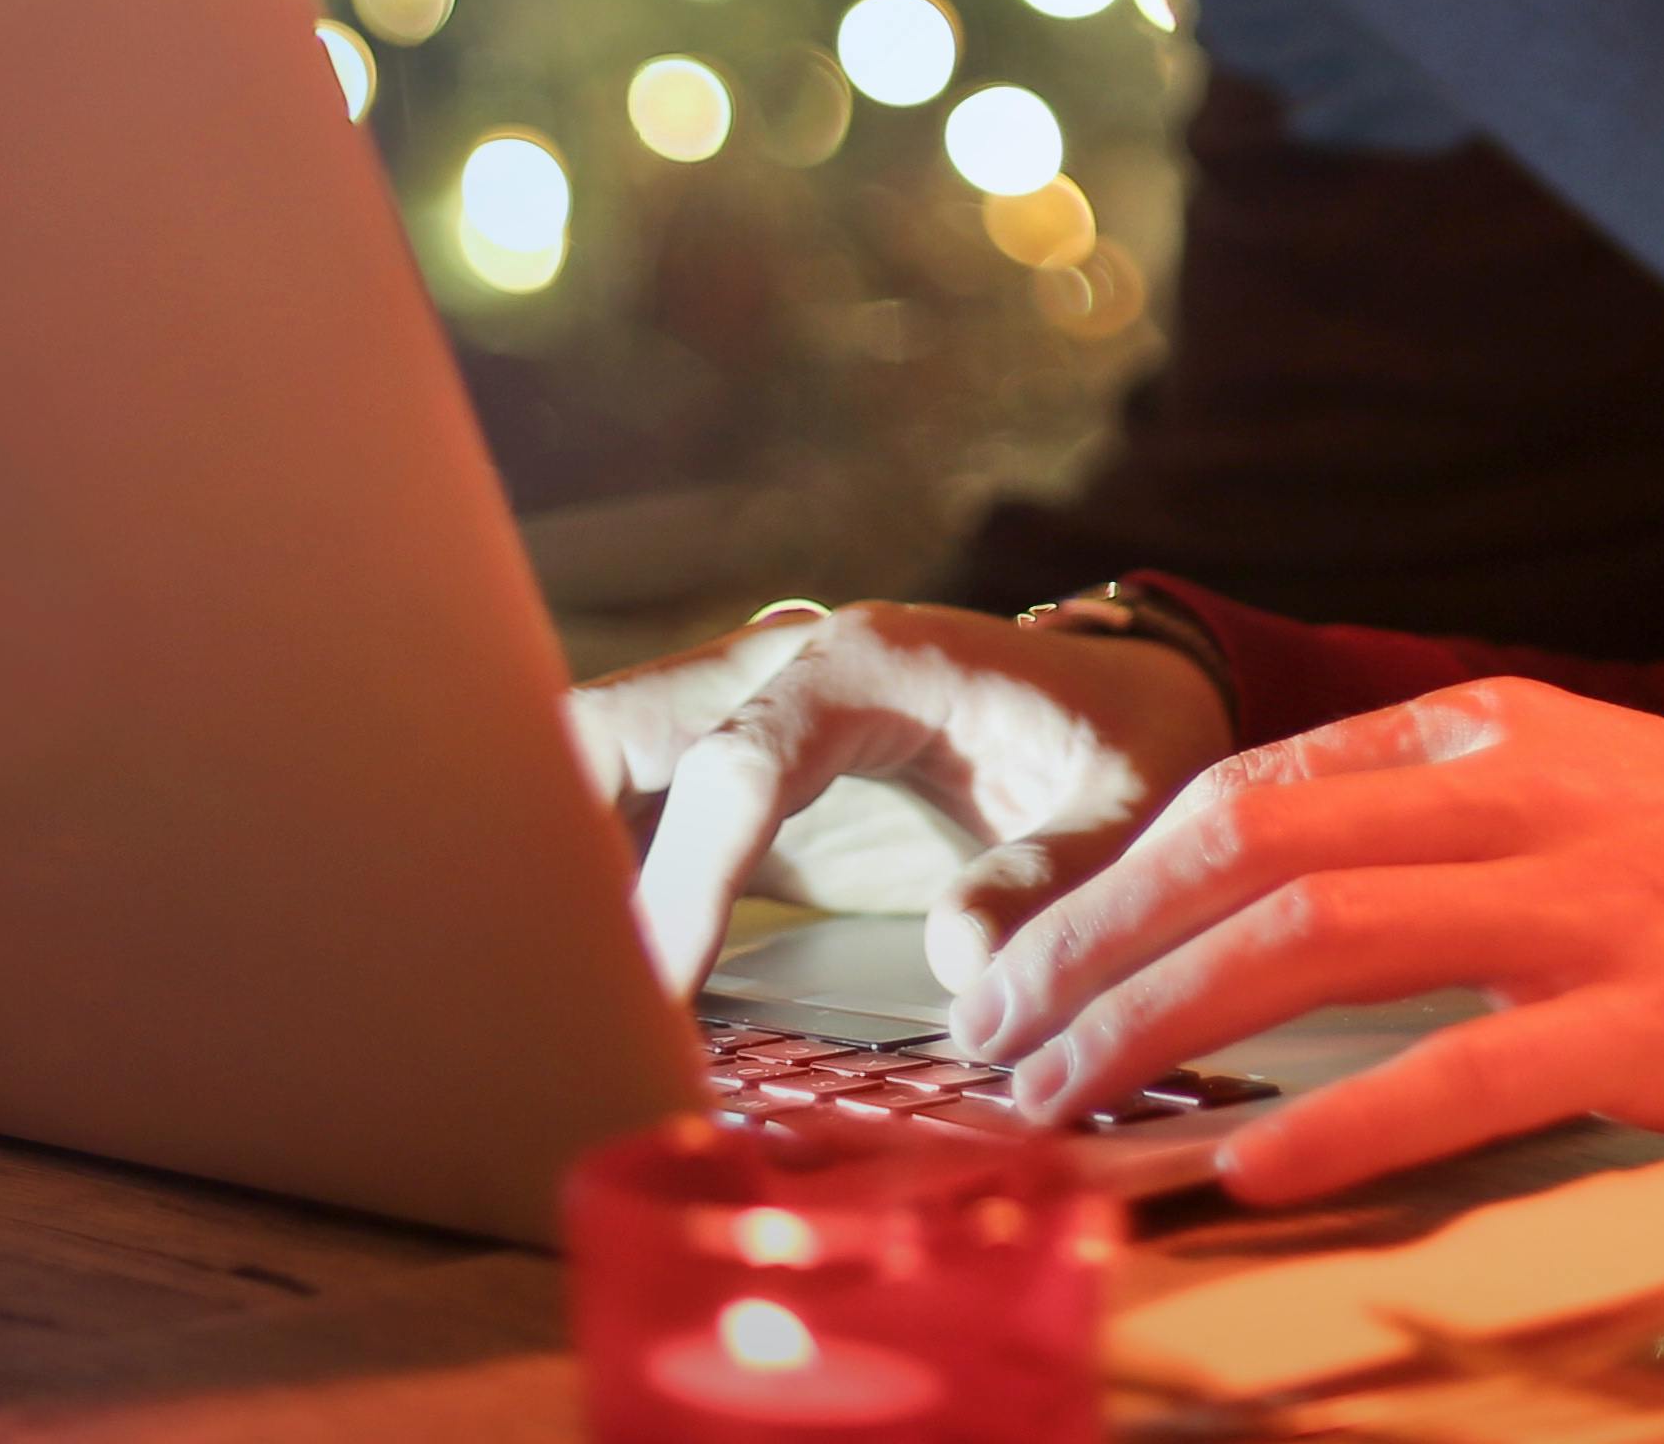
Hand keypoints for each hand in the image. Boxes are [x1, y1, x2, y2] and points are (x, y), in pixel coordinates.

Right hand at [566, 601, 1232, 999]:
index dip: (689, 879)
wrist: (1122, 704)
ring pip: (585, 768)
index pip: (737, 762)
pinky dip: (579, 892)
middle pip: (607, 733)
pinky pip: (618, 822)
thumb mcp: (1134, 807)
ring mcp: (738, 718)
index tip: (658, 993)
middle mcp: (777, 668)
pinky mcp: (728, 785)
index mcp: (868, 663)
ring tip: (529, 1001)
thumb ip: (1057, 877)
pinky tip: (570, 990)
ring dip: (544, 870)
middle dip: (546, 846)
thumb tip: (961, 963)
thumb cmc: (1127, 747)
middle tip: (535, 991)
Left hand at [954, 679, 1663, 1201]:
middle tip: (994, 1035)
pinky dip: (1338, 1121)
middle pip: (1250, 843)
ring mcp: (1590, 902)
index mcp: (1498, 728)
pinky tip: (1248, 1168)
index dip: (1115, 874)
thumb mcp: (1591, 797)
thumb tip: (1258, 891)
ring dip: (1163, 1020)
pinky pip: (1462, 1067)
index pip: (1254, 784)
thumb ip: (1438, 825)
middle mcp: (1527, 792)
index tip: (1025, 959)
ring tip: (1065, 1100)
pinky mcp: (1653, 1020)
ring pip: (1318, 935)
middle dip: (1095, 940)